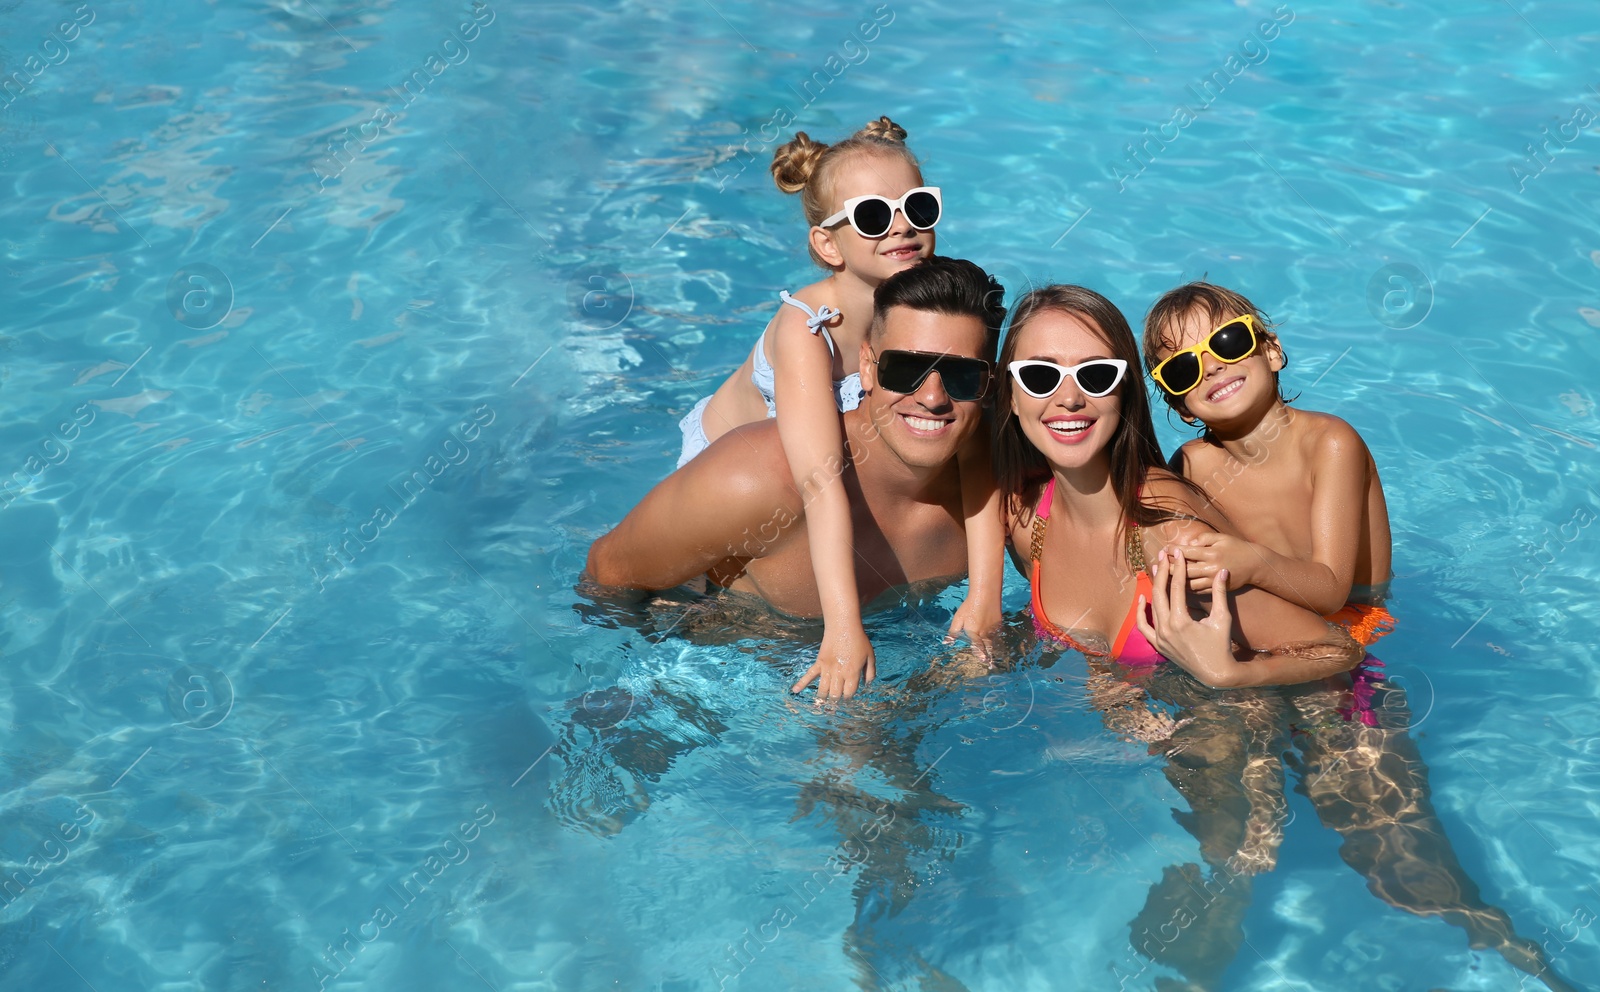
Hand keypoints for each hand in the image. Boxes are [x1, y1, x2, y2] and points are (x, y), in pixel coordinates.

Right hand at [792, 620, 875, 698]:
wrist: (843, 626)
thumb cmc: (859, 640)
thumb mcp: (870, 656)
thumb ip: (871, 672)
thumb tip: (867, 684)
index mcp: (852, 672)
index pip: (849, 693)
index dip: (848, 698)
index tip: (848, 698)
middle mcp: (839, 673)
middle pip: (835, 694)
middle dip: (835, 701)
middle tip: (834, 705)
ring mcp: (827, 668)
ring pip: (823, 689)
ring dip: (823, 698)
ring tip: (822, 704)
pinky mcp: (819, 663)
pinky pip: (809, 675)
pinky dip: (802, 683)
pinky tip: (795, 691)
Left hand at [945, 594, 999, 662]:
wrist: (985, 594)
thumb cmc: (969, 606)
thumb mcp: (958, 619)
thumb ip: (953, 632)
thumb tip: (946, 643)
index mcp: (974, 632)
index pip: (977, 646)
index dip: (980, 654)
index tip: (983, 661)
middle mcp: (984, 633)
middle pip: (987, 647)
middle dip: (988, 656)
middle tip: (990, 664)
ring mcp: (993, 628)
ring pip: (993, 642)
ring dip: (993, 650)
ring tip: (993, 657)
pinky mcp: (998, 623)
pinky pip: (997, 634)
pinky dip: (996, 639)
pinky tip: (996, 642)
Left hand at [1135, 548, 1250, 688]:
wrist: (1215, 672)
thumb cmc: (1221, 644)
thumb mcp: (1223, 618)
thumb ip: (1220, 593)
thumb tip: (1222, 571)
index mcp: (1181, 621)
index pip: (1176, 588)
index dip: (1178, 568)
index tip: (1178, 554)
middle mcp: (1166, 628)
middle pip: (1160, 593)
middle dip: (1162, 572)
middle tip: (1163, 555)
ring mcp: (1160, 638)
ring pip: (1151, 607)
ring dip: (1153, 587)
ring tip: (1155, 570)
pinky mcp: (1158, 645)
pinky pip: (1144, 627)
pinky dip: (1141, 613)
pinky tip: (1142, 599)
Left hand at [1163, 532, 1257, 592]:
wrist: (1256, 565)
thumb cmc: (1237, 548)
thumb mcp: (1222, 538)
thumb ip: (1204, 538)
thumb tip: (1187, 545)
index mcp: (1212, 553)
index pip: (1187, 552)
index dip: (1173, 550)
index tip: (1163, 549)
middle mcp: (1211, 568)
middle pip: (1184, 570)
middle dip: (1169, 566)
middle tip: (1158, 563)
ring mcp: (1213, 581)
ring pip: (1188, 583)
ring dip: (1174, 580)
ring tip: (1162, 576)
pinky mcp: (1216, 589)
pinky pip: (1196, 591)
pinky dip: (1184, 589)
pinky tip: (1175, 586)